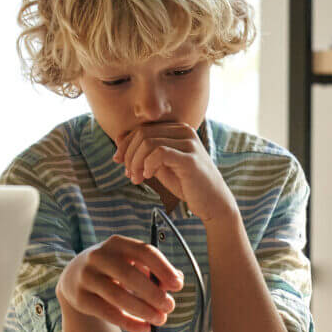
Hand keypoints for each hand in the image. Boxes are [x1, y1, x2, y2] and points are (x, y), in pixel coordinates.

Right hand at [56, 235, 183, 331]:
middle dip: (154, 294)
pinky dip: (128, 323)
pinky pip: (107, 313)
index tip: (178, 285)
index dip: (163, 269)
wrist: (76, 277)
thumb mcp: (133, 263)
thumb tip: (177, 280)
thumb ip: (156, 270)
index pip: (144, 252)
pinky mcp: (80, 298)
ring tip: (160, 319)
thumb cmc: (115, 269)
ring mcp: (87, 277)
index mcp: (118, 244)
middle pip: (130, 276)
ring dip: (143, 311)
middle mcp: (99, 257)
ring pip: (118, 297)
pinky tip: (144, 329)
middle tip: (170, 306)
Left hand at [113, 122, 236, 222]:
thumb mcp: (160, 166)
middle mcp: (184, 132)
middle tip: (129, 174)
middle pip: (143, 134)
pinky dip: (147, 164)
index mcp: (178, 130)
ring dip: (136, 162)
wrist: (213, 203)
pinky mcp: (190, 159)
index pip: (143, 128)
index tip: (119, 162)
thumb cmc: (188, 184)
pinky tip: (147, 176)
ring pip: (148, 142)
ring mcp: (189, 143)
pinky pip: (159, 153)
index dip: (126, 144)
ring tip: (136, 179)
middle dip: (129, 155)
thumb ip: (143, 152)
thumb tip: (118, 139)